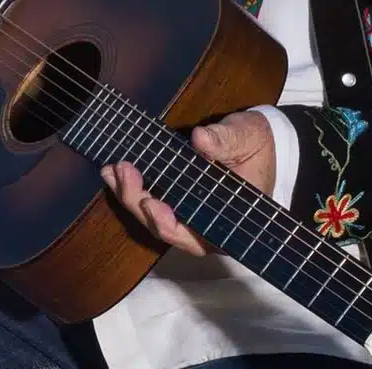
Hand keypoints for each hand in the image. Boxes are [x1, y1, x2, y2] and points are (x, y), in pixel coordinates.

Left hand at [101, 110, 275, 256]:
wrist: (259, 139)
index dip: (168, 225)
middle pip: (162, 227)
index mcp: (225, 220)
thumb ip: (225, 140)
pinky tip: (115, 171)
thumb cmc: (256, 144)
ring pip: (151, 216)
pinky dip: (131, 187)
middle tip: (125, 172)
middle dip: (138, 202)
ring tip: (113, 170)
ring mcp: (186, 212)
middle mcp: (202, 225)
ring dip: (128, 195)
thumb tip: (201, 139)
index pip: (192, 236)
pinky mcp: (176, 196)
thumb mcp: (246, 137)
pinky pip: (150, 199)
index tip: (152, 204)